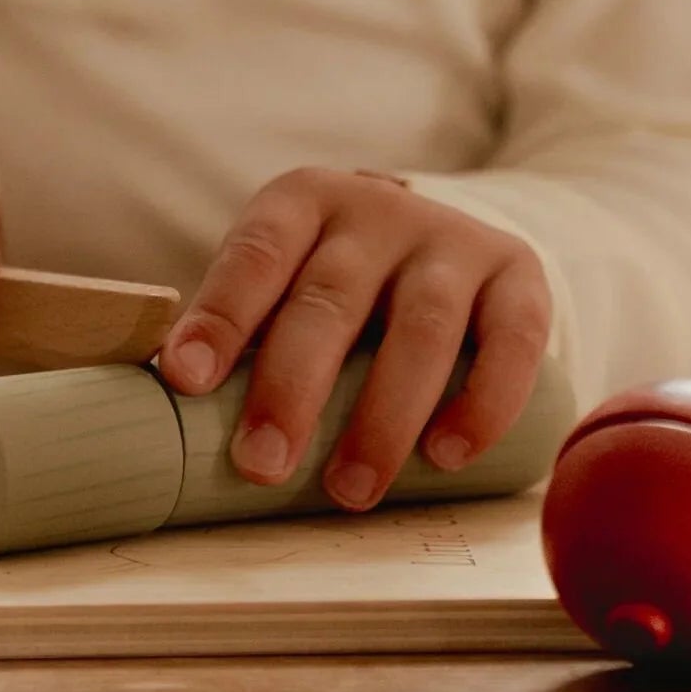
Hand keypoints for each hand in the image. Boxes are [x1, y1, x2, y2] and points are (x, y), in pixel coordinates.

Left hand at [155, 167, 550, 511]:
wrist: (449, 236)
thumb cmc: (338, 279)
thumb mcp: (287, 276)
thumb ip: (247, 328)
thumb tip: (172, 405)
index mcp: (304, 201)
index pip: (256, 254)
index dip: (221, 317)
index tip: (185, 381)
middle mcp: (378, 210)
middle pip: (331, 298)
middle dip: (293, 387)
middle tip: (261, 466)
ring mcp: (452, 239)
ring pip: (421, 326)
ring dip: (383, 416)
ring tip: (350, 489)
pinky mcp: (518, 276)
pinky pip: (511, 340)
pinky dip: (481, 403)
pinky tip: (447, 457)